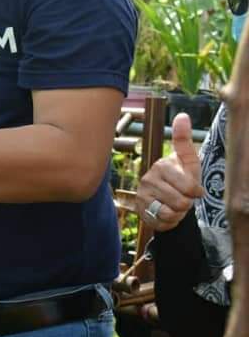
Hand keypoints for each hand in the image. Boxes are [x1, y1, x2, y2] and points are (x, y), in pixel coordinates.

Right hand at [135, 113, 203, 231]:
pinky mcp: (140, 208)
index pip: (189, 186)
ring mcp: (143, 193)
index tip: (195, 190)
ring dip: (179, 212)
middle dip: (187, 203)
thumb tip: (182, 115)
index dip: (196, 192)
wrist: (165, 199)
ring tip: (174, 205)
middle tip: (183, 198)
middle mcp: (149, 177)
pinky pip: (164, 219)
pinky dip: (170, 220)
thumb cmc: (180, 179)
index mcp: (162, 165)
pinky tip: (166, 212)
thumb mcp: (188, 162)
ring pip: (173, 210)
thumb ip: (184, 141)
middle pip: (182, 200)